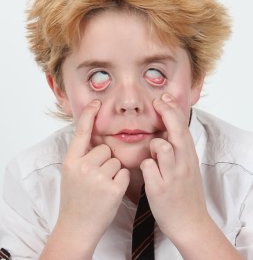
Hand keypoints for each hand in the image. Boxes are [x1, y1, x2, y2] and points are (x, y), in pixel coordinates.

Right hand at [57, 100, 129, 250]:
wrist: (76, 227)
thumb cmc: (74, 198)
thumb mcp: (70, 173)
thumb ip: (81, 155)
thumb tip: (93, 137)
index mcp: (71, 160)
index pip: (81, 132)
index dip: (89, 115)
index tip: (96, 102)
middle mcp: (83, 166)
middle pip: (105, 148)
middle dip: (105, 160)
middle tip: (96, 178)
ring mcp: (98, 178)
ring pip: (116, 161)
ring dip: (113, 172)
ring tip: (102, 187)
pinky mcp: (113, 189)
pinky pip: (124, 173)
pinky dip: (120, 181)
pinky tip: (110, 193)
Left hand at [140, 94, 208, 245]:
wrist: (191, 223)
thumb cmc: (185, 193)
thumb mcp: (187, 167)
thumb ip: (178, 149)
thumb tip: (166, 131)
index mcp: (189, 156)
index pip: (183, 126)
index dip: (173, 109)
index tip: (164, 97)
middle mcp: (183, 163)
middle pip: (176, 130)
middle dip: (167, 112)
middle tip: (157, 101)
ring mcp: (172, 175)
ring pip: (161, 146)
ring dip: (154, 145)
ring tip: (154, 156)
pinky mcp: (160, 188)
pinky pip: (148, 166)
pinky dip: (146, 166)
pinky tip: (149, 173)